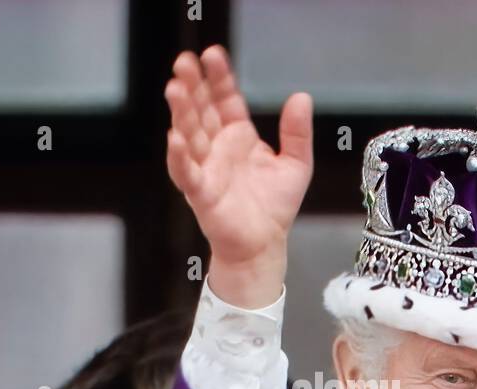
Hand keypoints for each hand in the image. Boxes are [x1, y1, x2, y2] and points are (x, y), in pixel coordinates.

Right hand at [164, 45, 312, 307]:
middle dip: (193, 86)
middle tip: (184, 62)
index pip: (225, 100)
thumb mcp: (297, 164)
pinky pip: (186, 173)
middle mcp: (218, 148)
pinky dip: (179, 156)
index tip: (213, 55)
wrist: (266, 245)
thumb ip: (298, 132)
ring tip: (175, 88)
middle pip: (201, 110)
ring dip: (181, 112)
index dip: (219, 78)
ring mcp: (206, 168)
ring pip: (190, 135)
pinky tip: (175, 138)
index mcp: (238, 136)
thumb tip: (301, 97)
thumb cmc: (274, 207)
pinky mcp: (201, 193)